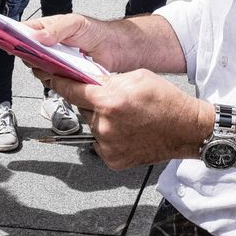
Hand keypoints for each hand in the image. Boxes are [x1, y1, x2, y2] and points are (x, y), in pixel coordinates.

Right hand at [23, 11, 125, 71]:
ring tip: (55, 63)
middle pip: (26, 53)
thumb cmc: (94, 31)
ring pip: (37, 69)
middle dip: (29, 55)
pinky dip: (55, 79)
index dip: (13, 36)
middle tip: (37, 55)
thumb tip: (37, 36)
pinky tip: (64, 73)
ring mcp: (52, 62)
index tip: (9, 41)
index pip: (22, 32)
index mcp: (45, 29)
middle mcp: (46, 46)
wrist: (112, 48)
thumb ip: (56, 29)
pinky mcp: (61, 76)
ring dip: (43, 68)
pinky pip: (50, 81)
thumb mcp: (74, 23)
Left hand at [46, 70, 209, 169]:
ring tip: (125, 116)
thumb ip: (109, 79)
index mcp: (110, 100)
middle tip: (112, 99)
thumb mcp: (137, 77)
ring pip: (92, 125)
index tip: (48, 77)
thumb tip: (90, 80)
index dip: (58, 81)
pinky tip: (127, 130)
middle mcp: (105, 124)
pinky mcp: (112, 159)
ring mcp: (107, 144)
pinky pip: (99, 142)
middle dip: (92, 101)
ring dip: (101, 118)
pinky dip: (108, 135)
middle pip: (82, 107)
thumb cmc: (167, 102)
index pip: (71, 89)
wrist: (186, 129)